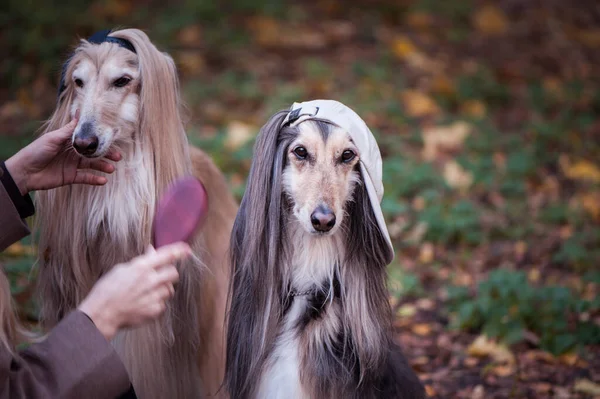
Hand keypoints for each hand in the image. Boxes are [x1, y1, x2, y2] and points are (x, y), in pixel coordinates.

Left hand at [4, 115, 121, 194]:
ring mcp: (72, 165)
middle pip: (93, 153)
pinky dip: (94, 179)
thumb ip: (69, 131)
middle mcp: (72, 152)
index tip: (112, 138)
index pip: (88, 139)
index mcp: (68, 141)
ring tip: (111, 169)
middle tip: (118, 156)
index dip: (100, 139)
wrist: (24, 171)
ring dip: (102, 167)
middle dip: (106, 154)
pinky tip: (103, 180)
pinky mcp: (70, 177)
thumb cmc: (36, 151)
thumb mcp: (53, 138)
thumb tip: (80, 116)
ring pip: (91, 165)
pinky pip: (85, 178)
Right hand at [78, 242, 190, 340]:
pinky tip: (143, 303)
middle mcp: (150, 281)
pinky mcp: (155, 310)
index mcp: (141, 267)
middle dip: (169, 273)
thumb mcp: (121, 269)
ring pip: (170, 289)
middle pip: (174, 273)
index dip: (179, 251)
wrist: (102, 313)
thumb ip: (141, 261)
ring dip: (162, 289)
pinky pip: (163, 303)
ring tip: (146, 293)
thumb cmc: (108, 290)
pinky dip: (156, 302)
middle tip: (160, 276)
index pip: (166, 255)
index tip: (186, 249)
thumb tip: (153, 251)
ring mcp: (154, 296)